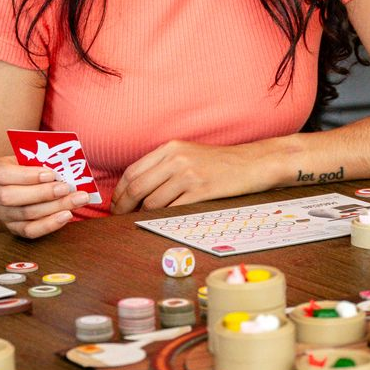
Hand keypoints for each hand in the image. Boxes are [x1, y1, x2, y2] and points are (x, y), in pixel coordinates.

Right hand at [0, 156, 93, 237]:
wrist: (19, 185)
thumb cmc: (28, 167)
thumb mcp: (30, 157)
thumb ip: (42, 158)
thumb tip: (67, 159)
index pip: (3, 174)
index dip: (27, 175)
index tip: (51, 174)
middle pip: (11, 197)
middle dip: (42, 193)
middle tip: (66, 188)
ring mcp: (2, 214)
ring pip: (25, 214)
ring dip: (54, 207)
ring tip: (77, 200)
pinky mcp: (14, 228)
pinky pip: (30, 230)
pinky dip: (50, 224)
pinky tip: (67, 215)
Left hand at [112, 140, 269, 214]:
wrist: (253, 163)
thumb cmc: (220, 162)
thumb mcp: (189, 153)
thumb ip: (164, 165)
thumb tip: (138, 189)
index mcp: (170, 147)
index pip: (133, 171)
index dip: (120, 191)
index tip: (115, 204)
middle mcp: (177, 159)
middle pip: (138, 187)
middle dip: (123, 206)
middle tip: (118, 218)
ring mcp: (189, 175)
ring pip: (153, 201)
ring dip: (143, 214)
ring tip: (140, 221)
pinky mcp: (201, 191)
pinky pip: (172, 209)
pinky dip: (162, 218)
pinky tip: (159, 222)